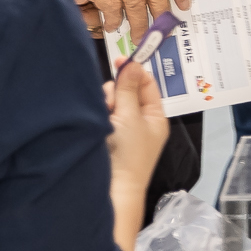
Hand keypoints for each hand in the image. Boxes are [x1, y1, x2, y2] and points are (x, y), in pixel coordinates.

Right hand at [103, 60, 170, 250]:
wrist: (112, 190)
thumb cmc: (128, 154)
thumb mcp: (132, 117)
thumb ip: (129, 89)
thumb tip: (134, 63)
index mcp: (155, 116)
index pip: (147, 84)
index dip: (134, 72)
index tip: (120, 60)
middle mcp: (140, 122)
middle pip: (126, 92)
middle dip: (116, 92)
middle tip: (111, 104)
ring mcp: (122, 130)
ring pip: (111, 103)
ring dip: (106, 104)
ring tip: (103, 118)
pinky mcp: (106, 137)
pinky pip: (101, 116)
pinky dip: (98, 115)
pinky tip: (96, 122)